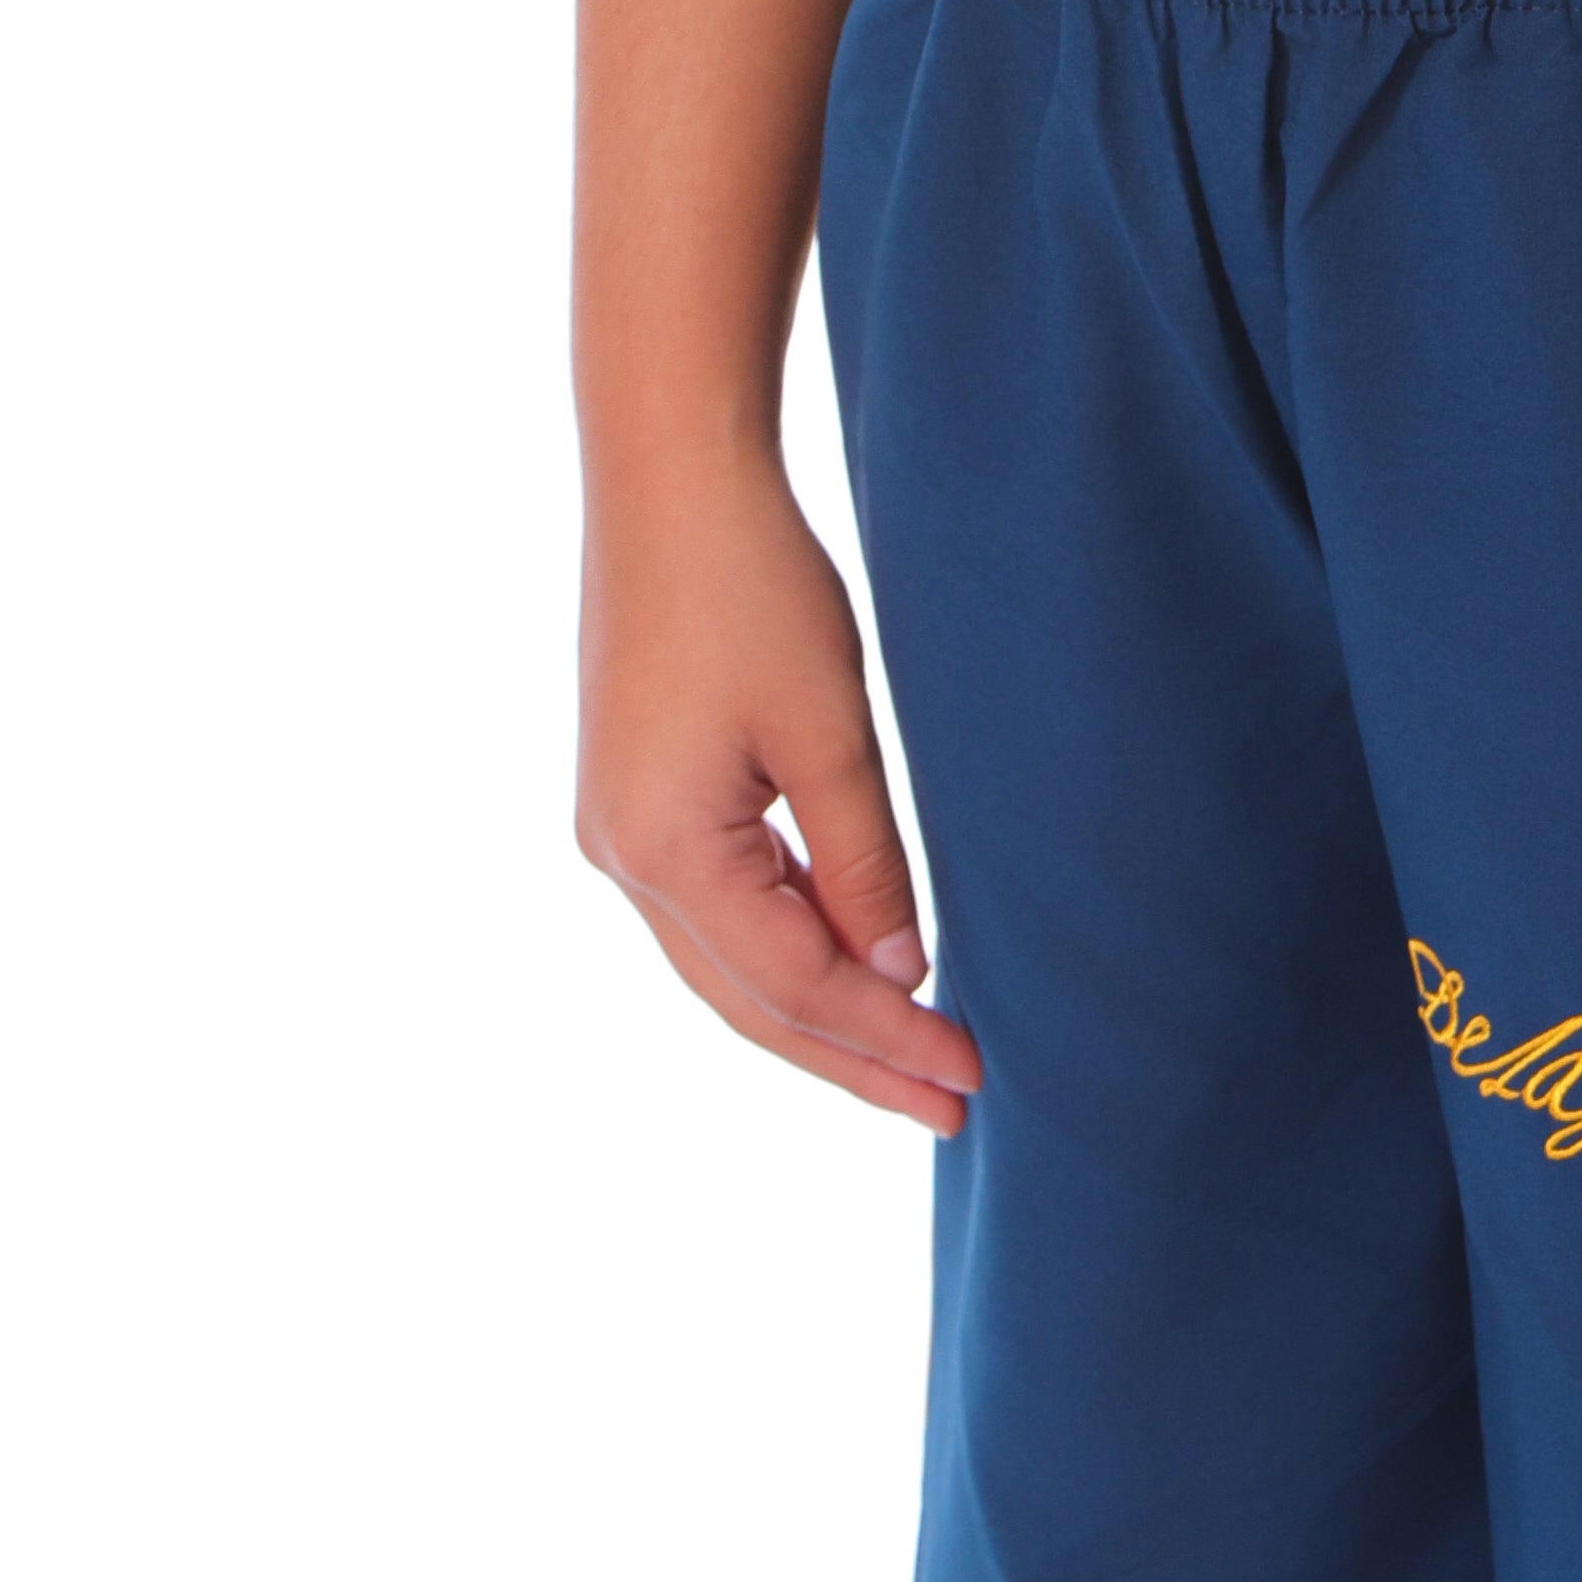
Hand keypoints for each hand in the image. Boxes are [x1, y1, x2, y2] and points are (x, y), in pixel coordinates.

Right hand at [577, 453, 981, 1129]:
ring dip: (818, 1005)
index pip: (792, 986)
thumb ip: (864, 860)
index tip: (966, 1081)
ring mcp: (615, 828)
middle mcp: (621, 859)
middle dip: (852, 1055)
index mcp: (663, 853)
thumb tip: (898, 971)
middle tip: (948, 1107)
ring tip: (910, 1050)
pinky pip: (714, 903)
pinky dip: (784, 938)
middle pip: (749, 998)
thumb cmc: (751, 585)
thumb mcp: (827, 727)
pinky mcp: (631, 793)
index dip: (884, 1039)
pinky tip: (849, 951)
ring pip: (727, 959)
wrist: (667, 474)